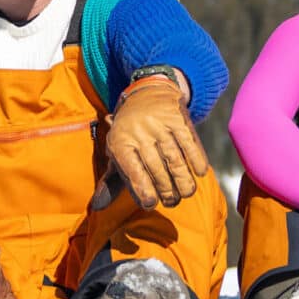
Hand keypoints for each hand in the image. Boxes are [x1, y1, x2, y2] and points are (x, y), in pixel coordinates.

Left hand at [91, 78, 209, 209]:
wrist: (148, 92)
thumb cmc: (130, 133)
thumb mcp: (116, 151)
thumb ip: (109, 180)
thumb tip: (98, 206)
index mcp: (120, 141)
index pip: (132, 169)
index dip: (142, 188)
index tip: (151, 204)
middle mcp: (138, 131)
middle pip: (156, 167)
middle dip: (166, 189)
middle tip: (172, 202)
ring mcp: (159, 124)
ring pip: (174, 158)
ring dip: (183, 180)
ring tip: (186, 193)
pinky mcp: (178, 117)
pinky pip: (190, 143)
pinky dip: (196, 159)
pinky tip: (200, 173)